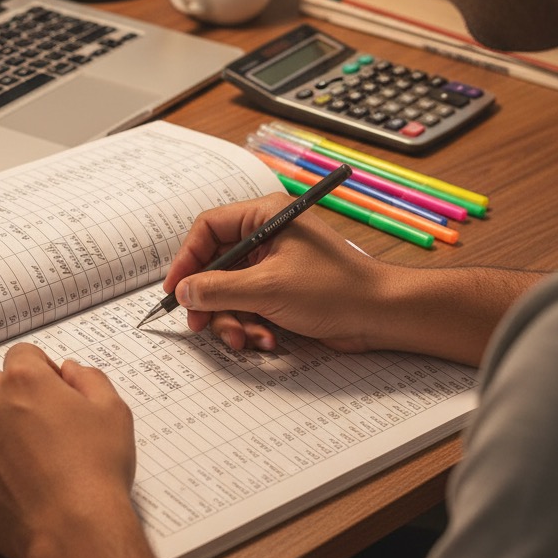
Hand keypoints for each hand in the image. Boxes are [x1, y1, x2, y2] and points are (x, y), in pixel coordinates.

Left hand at [0, 343, 135, 557]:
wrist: (73, 530)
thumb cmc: (97, 468)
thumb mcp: (113, 410)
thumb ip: (89, 378)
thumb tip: (69, 371)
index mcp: (24, 380)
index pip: (23, 355)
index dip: (43, 371)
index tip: (58, 393)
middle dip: (17, 397)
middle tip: (48, 426)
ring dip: (3, 433)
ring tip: (37, 462)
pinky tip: (22, 486)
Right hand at [163, 193, 390, 352]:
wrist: (380, 316)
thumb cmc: (335, 290)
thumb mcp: (268, 288)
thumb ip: (220, 289)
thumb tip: (184, 292)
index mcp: (266, 217)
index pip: (209, 228)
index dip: (187, 259)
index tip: (176, 289)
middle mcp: (267, 236)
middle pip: (216, 265)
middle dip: (210, 300)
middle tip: (200, 325)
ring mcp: (274, 265)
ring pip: (230, 292)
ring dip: (233, 320)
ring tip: (245, 340)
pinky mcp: (281, 291)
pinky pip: (249, 306)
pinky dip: (252, 326)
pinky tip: (268, 341)